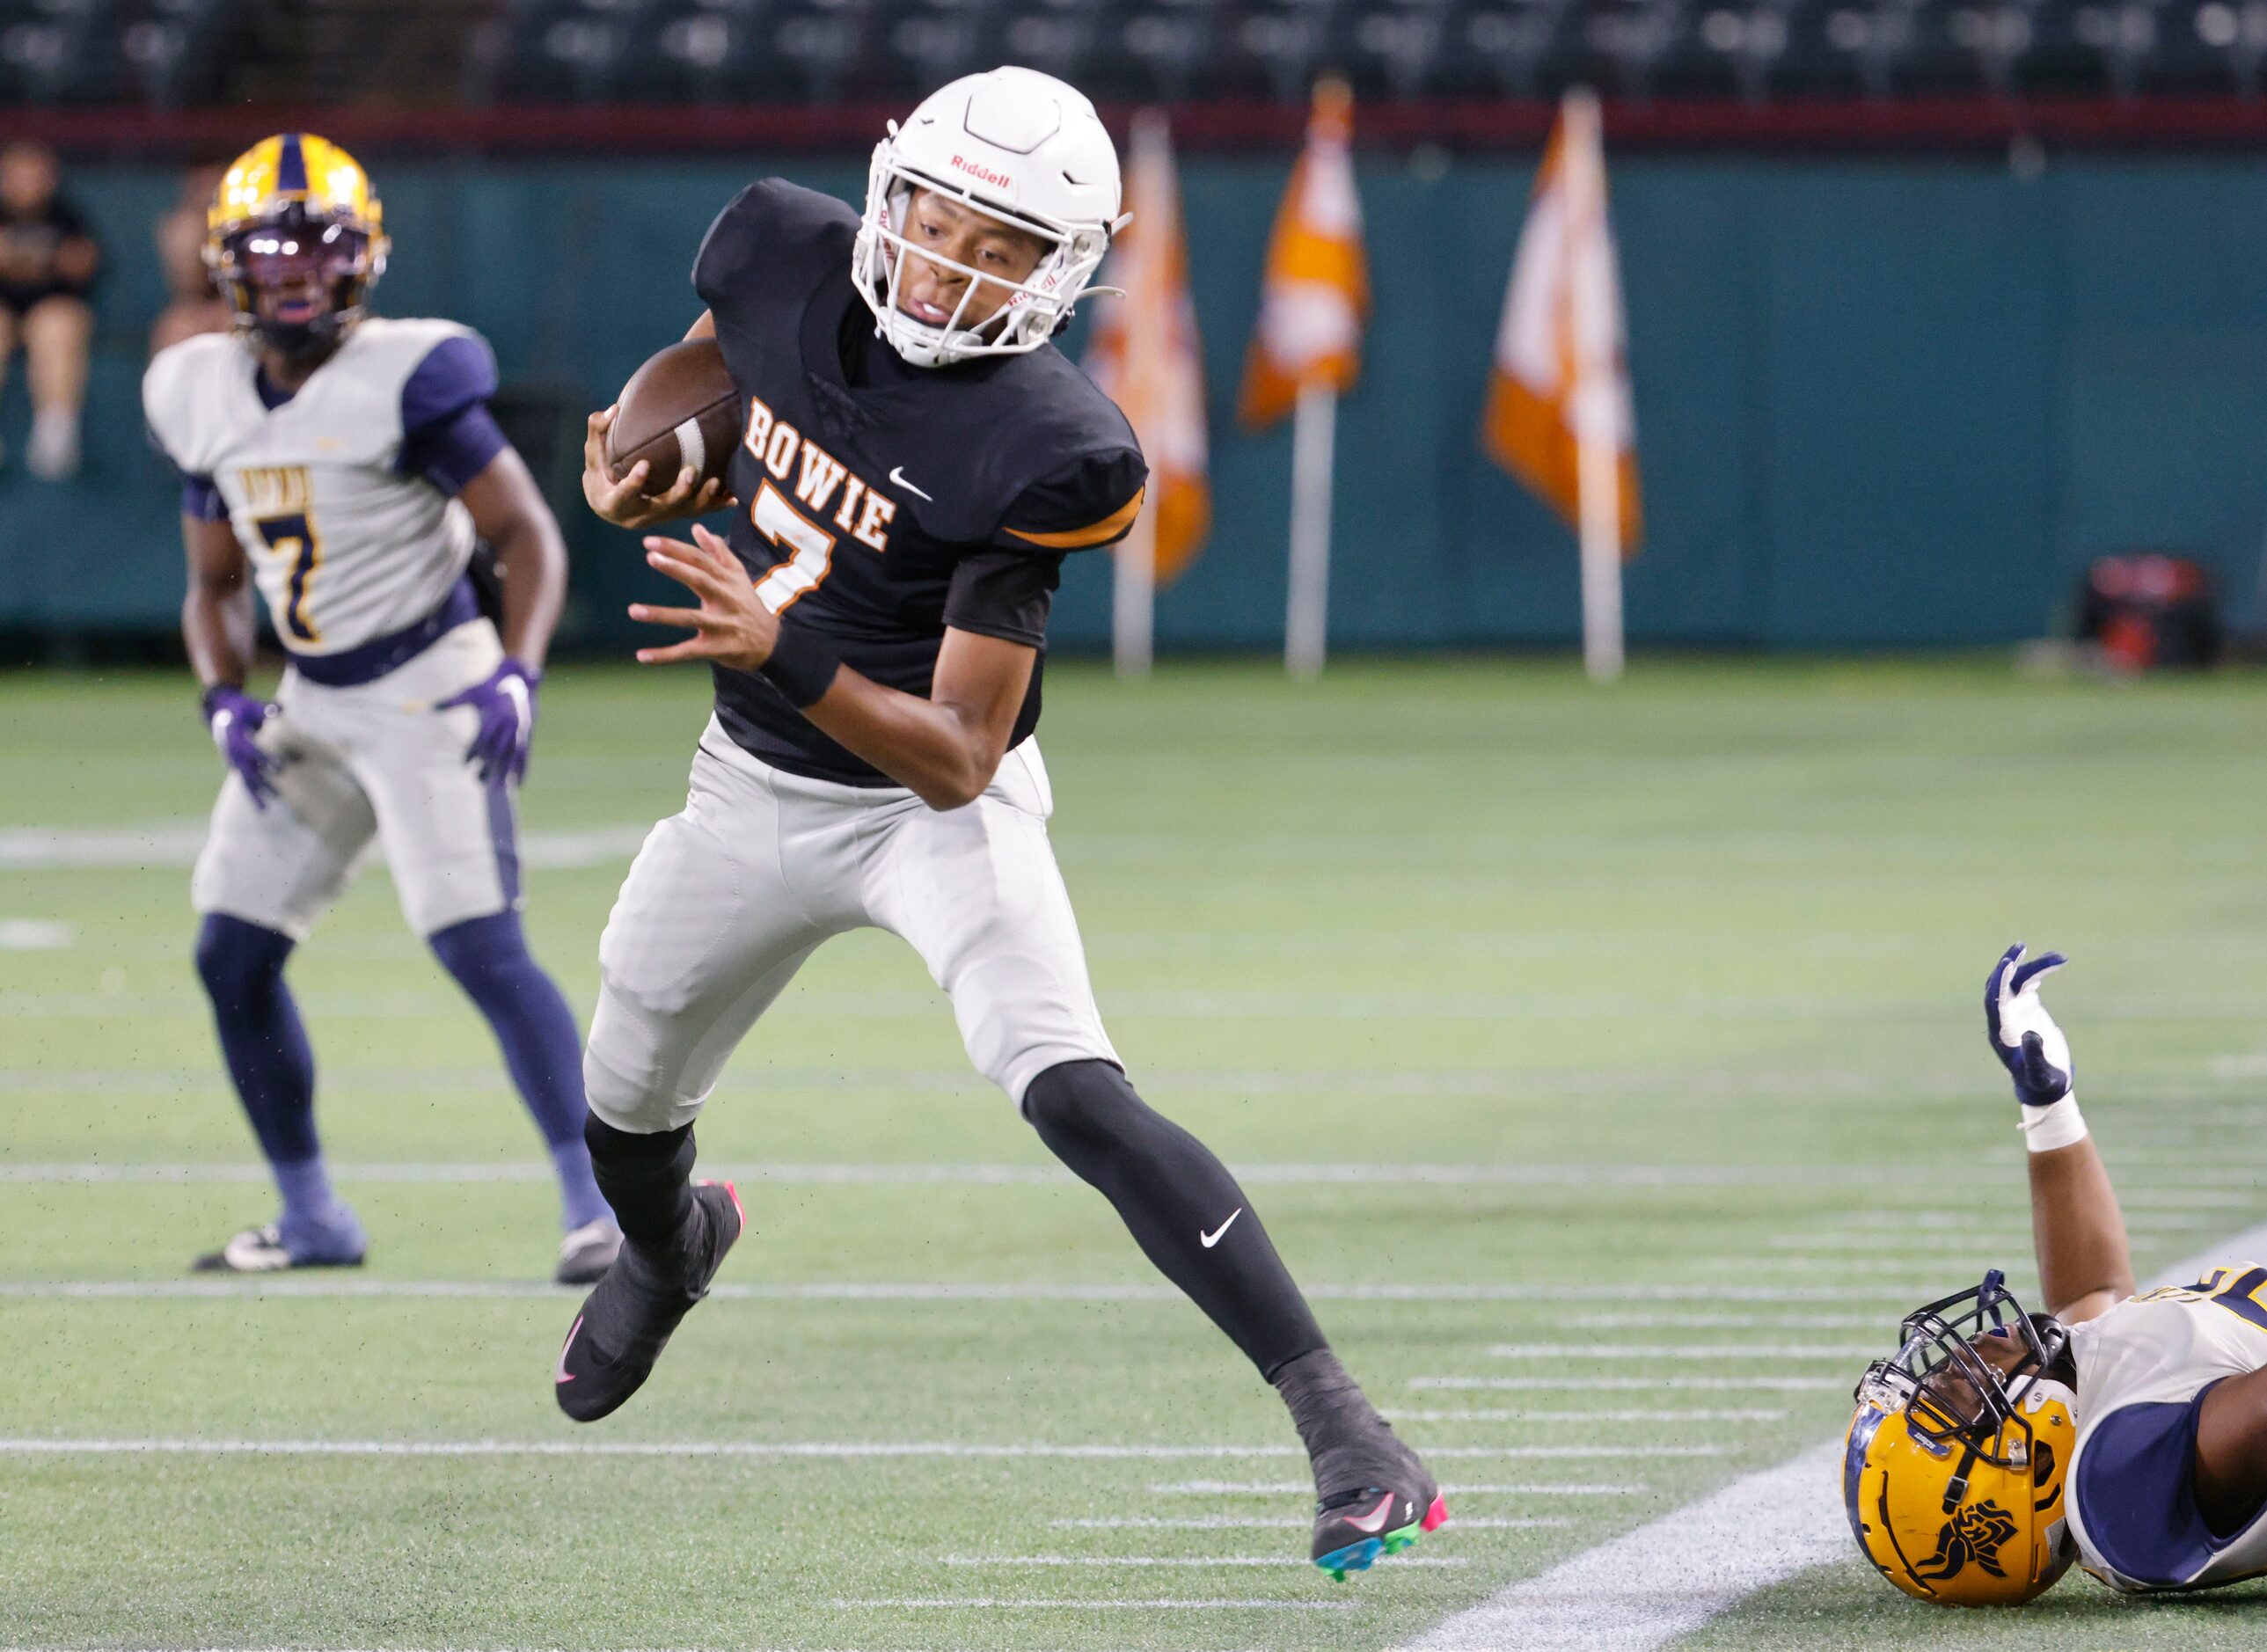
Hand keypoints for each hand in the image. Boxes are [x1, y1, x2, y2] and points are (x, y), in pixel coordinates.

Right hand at [202, 684, 278, 809]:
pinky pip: (244, 781)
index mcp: (234, 736)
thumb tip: (278, 709)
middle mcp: (231, 751)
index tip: (281, 767)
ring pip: (244, 780)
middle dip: (263, 783)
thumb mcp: (252, 706)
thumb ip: (265, 709)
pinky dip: (252, 793)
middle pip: (247, 770)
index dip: (266, 758)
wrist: (221, 711)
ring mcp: (232, 759)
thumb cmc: (241, 708)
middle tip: (279, 794)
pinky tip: (262, 806)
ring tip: (265, 810)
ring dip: (255, 794)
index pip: (251, 749)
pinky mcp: (236, 765)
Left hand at [436, 657, 538, 785]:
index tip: (465, 764)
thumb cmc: (490, 686)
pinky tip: (518, 784)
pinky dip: (523, 769)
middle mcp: (510, 724)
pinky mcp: (528, 735)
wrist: (519, 678)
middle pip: (498, 750)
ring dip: (505, 773)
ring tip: (496, 788)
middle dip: (489, 767)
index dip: (474, 752)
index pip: (483, 738)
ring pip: (512, 755)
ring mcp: (521, 730)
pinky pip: (526, 755)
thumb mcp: (471, 692)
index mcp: (495, 715)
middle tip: (479, 781)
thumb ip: (452, 702)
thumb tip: (430, 708)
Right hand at [581, 405, 734, 529]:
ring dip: (702, 500)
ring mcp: (659, 518)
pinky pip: (697, 512)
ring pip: (683, 512)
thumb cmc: (600, 474)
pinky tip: (733, 496)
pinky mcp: (674, 515)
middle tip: (691, 471)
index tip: (644, 465)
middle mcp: (639, 516)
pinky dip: (715, 505)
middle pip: (662, 508)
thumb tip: (614, 408)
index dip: (633, 483)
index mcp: (614, 504)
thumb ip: (598, 431)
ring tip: (716, 482)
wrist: (609, 503)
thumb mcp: (593, 455)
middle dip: (678, 492)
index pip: (624, 496)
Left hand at [629, 523, 778, 671]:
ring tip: (633, 610)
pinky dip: (665, 655)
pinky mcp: (717, 648)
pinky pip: (688, 652)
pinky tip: (642, 655)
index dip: (676, 549)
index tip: (649, 541)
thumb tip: (697, 527)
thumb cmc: (747, 604)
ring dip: (661, 615)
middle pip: (699, 580)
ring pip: (690, 618)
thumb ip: (717, 551)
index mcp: (726, 580)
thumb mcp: (737, 576)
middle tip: (650, 557)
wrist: (771, 642)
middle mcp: (725, 599)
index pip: (700, 560)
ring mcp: (721, 625)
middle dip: (676, 568)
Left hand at [1986, 943, 2072, 1107]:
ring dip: (2032, 967)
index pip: (1993, 1001)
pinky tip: (2055, 962)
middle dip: (2009, 966)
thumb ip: (2034, 1056)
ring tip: (2060, 957)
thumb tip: (2031, 1034)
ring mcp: (2013, 1010)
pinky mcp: (2025, 1007)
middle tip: (2020, 946)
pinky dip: (2040, 972)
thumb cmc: (2041, 1081)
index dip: (1999, 983)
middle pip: (2002, 985)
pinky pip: (2028, 984)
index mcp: (2000, 1032)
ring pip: (2017, 982)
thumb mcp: (2039, 1073)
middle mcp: (2002, 1018)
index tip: (2007, 964)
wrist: (2046, 1083)